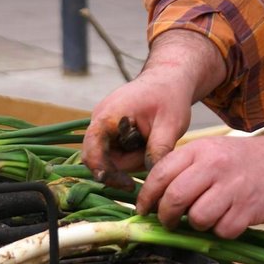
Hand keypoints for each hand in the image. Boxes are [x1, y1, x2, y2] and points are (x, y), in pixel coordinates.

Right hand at [81, 70, 192, 188]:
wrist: (168, 78)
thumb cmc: (169, 96)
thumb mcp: (170, 125)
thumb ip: (158, 150)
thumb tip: (152, 176)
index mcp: (107, 116)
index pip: (92, 152)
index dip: (105, 172)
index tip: (127, 184)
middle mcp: (98, 121)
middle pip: (100, 158)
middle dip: (125, 165)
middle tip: (150, 157)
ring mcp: (102, 125)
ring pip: (109, 157)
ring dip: (130, 159)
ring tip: (152, 143)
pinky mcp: (108, 129)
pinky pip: (114, 151)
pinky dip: (130, 153)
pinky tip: (146, 142)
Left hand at [136, 133, 263, 238]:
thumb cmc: (242, 161)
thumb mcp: (209, 152)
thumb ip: (182, 169)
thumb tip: (152, 198)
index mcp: (198, 151)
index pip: (159, 175)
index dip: (146, 197)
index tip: (143, 210)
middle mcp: (214, 166)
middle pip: (174, 199)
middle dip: (166, 217)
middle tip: (169, 222)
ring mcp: (233, 187)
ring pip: (197, 218)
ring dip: (197, 224)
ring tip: (206, 217)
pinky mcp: (249, 208)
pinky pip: (222, 230)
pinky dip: (221, 231)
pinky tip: (228, 219)